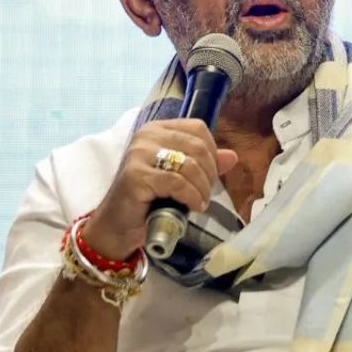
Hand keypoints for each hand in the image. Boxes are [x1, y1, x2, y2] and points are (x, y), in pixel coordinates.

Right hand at [82, 119, 236, 259]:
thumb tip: (232, 156)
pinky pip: (177, 183)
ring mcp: (138, 154)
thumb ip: (204, 164)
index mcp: (158, 129)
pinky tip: (193, 207)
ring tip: (200, 201)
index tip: (210, 174)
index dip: (212, 151)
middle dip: (209, 173)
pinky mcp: (136, 175)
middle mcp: (146, 136)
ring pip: (189, 165)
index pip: (198, 128)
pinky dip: (191, 196)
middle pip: (197, 146)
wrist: (119, 223)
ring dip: (202, 188)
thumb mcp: (181, 176)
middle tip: (206, 192)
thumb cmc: (151, 198)